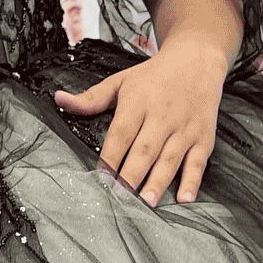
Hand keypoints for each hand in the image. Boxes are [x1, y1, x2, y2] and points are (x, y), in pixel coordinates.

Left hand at [53, 39, 227, 205]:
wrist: (197, 60)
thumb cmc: (154, 76)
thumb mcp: (120, 82)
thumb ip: (91, 98)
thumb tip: (59, 99)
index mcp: (138, 103)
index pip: (121, 134)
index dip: (111, 157)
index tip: (101, 178)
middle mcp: (162, 116)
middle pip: (145, 150)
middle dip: (132, 175)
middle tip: (121, 197)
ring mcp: (185, 128)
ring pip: (170, 159)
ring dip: (158, 182)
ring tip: (146, 202)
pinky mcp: (203, 137)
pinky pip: (198, 162)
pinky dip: (192, 181)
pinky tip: (184, 198)